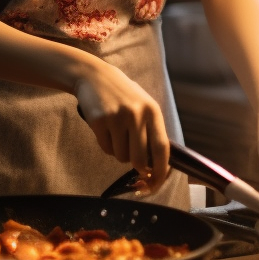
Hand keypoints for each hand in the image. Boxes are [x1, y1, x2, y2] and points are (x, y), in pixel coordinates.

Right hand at [74, 64, 170, 190]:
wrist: (95, 76)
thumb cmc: (124, 95)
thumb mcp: (143, 107)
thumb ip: (151, 131)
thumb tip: (156, 166)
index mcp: (153, 111)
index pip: (162, 148)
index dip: (161, 170)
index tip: (156, 182)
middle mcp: (137, 114)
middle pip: (140, 159)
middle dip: (137, 168)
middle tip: (134, 164)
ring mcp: (117, 117)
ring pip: (121, 156)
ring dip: (119, 152)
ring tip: (117, 133)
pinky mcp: (99, 121)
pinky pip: (106, 149)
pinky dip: (106, 145)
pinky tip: (105, 129)